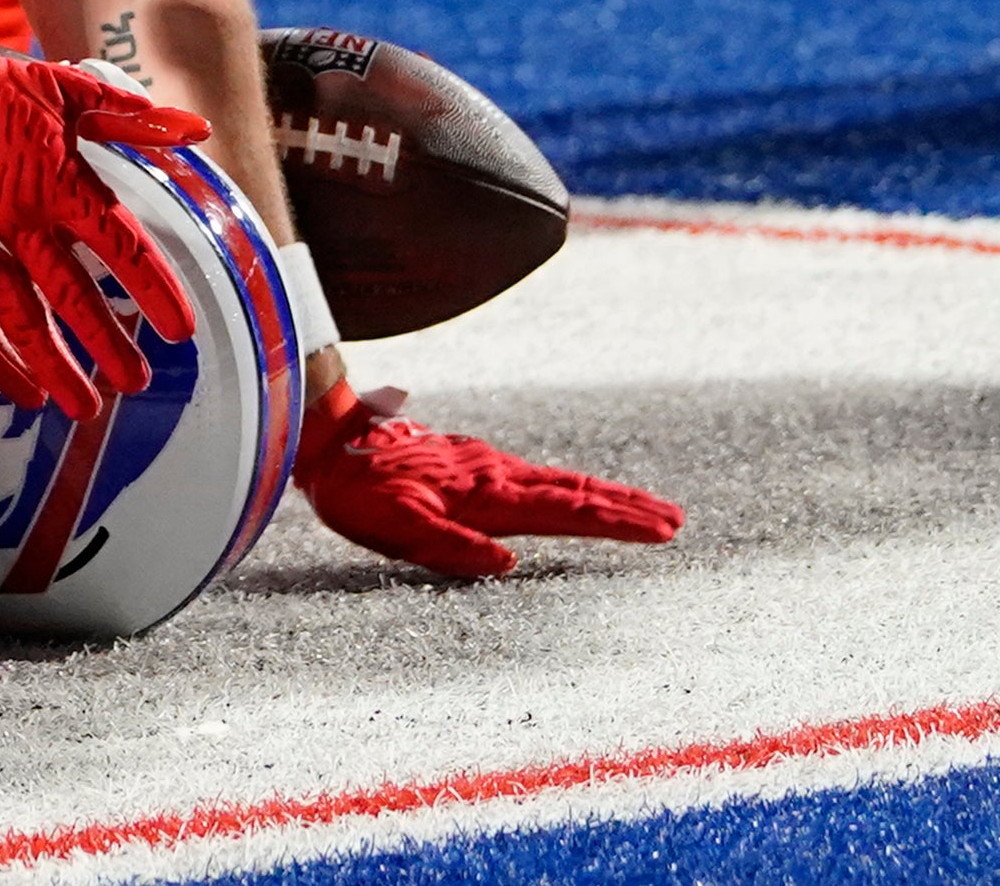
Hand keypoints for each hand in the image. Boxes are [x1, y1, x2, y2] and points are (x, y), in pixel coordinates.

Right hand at [0, 25, 208, 415]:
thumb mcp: (68, 89)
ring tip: (84, 405)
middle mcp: (18, 221)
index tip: (178, 327)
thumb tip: (194, 129)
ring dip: (54, 368)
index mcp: (56, 180)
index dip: (152, 288)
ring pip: (20, 321)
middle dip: (107, 344)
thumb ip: (132, 118)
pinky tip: (20, 390)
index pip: (117, 244)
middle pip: (71, 296)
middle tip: (136, 380)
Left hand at [296, 379, 683, 578]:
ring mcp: (484, 465)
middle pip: (575, 491)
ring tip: (645, 509)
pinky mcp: (470, 462)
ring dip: (605, 496)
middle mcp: (494, 474)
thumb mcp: (394, 527)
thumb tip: (507, 563)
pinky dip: (571, 487)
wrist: (325, 436)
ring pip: (558, 481)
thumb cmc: (355, 490)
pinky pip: (535, 476)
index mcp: (485, 495)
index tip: (661, 530)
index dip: (615, 522)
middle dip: (627, 508)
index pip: (565, 510)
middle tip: (675, 521)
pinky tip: (575, 495)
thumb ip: (450, 546)